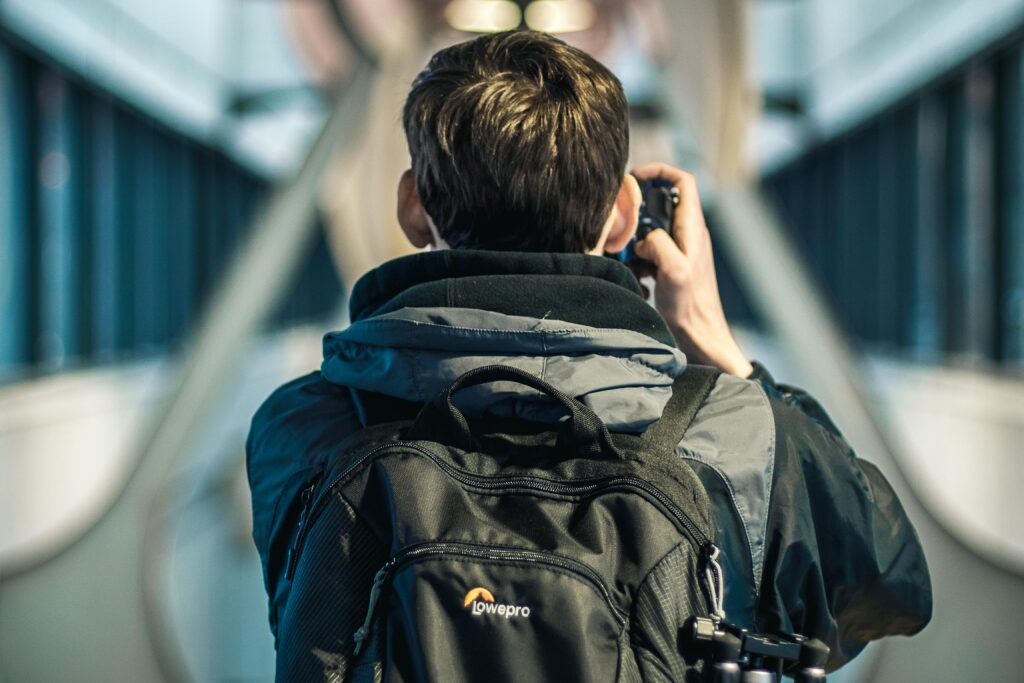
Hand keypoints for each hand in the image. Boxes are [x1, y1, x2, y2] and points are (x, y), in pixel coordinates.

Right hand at [631, 163, 752, 377]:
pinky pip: (650, 252)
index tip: (635, 177)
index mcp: (693, 228)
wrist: (699, 336)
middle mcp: (688, 234)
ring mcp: (680, 250)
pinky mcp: (671, 266)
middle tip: (621, 224)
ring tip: (626, 256)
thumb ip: (659, 243)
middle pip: (661, 203)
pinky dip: (638, 259)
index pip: (682, 181)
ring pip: (651, 229)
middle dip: (638, 211)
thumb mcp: (674, 271)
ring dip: (635, 239)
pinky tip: (635, 277)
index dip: (660, 171)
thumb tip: (644, 237)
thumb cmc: (691, 307)